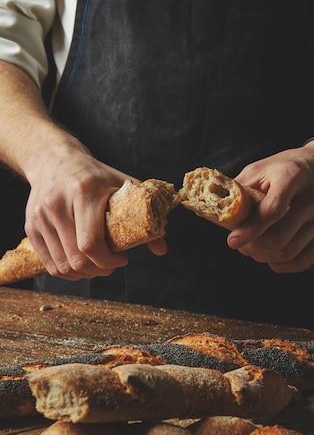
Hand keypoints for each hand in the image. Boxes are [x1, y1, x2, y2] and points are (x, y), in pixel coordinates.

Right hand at [24, 137, 165, 279]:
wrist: (54, 160)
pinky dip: (67, 273)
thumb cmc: (96, 176)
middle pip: (77, 259)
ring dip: (84, 274)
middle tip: (111, 265)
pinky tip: (81, 265)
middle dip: (99, 270)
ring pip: (62, 266)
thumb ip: (144, 217)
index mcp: (84, 191)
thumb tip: (161, 250)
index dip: (109, 261)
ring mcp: (40, 216)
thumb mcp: (124, 187)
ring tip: (97, 265)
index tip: (122, 259)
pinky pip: (49, 264)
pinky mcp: (31, 226)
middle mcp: (57, 203)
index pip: (91, 244)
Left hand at [227, 140, 313, 272]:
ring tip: (254, 249)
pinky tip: (271, 256)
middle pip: (279, 237)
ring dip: (264, 257)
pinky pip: (302, 262)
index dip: (250, 230)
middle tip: (241, 245)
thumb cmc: (290, 168)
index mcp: (293, 177)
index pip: (272, 211)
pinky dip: (281, 265)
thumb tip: (217, 209)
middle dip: (253, 247)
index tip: (232, 241)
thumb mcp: (263, 168)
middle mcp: (312, 198)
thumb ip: (241, 188)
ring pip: (288, 252)